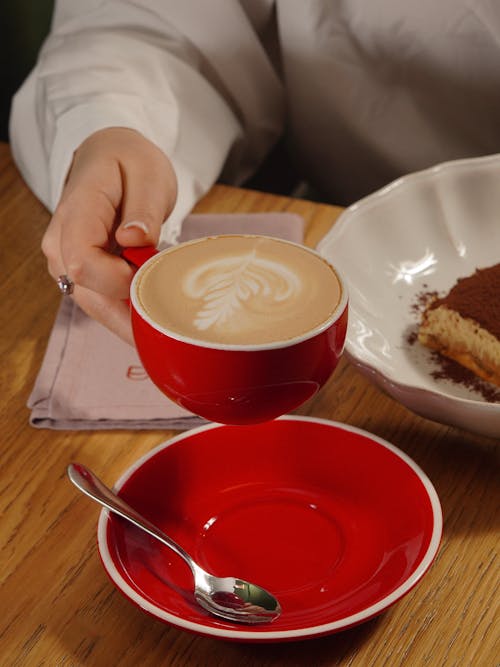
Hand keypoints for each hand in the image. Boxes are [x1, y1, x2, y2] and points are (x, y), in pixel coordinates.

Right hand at [42, 127, 176, 343]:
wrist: (110, 158)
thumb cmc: (130, 163)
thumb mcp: (148, 173)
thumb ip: (143, 209)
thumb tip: (134, 239)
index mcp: (76, 213)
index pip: (84, 263)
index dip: (121, 279)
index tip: (154, 272)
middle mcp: (61, 244)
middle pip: (90, 295)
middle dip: (132, 310)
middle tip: (173, 312)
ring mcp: (66, 263)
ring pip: (97, 307)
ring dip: (132, 316)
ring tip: (168, 313)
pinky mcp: (80, 275)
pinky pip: (103, 304)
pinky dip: (129, 312)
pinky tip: (154, 313)